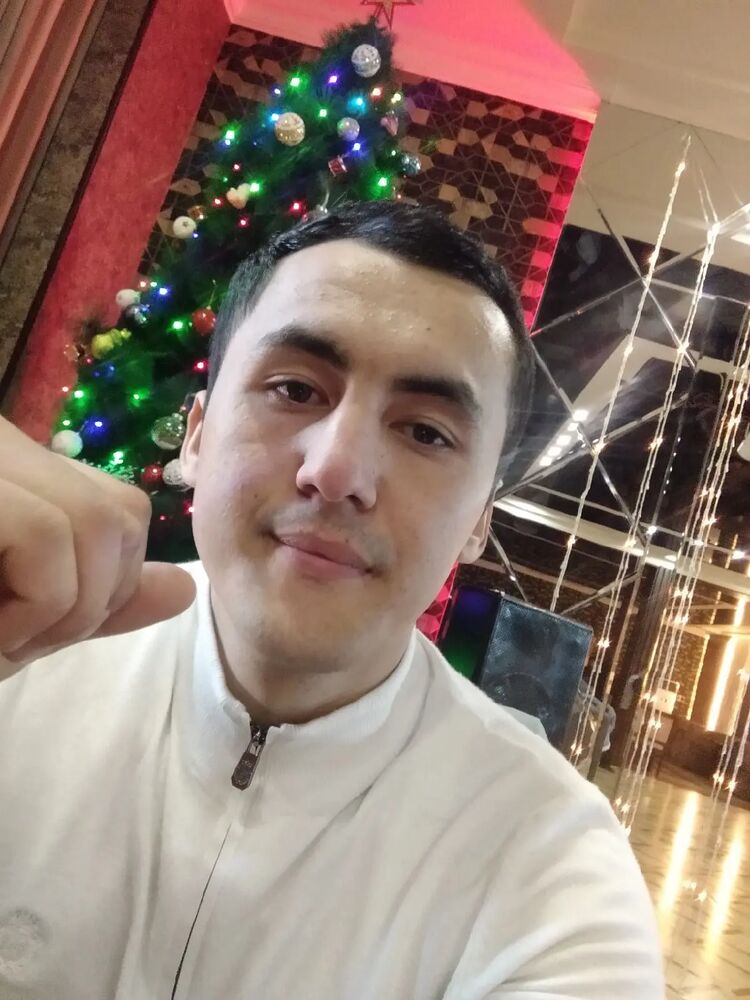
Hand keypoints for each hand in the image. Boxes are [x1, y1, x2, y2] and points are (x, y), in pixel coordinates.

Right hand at [0, 417, 195, 672]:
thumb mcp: (25, 621)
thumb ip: (97, 600)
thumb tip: (184, 587)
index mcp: (24, 476)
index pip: (123, 509)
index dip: (112, 582)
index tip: (41, 625)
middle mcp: (10, 450)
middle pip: (122, 510)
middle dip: (96, 599)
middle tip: (20, 637)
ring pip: (97, 521)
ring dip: (62, 610)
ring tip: (1, 634)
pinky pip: (47, 535)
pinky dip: (35, 606)